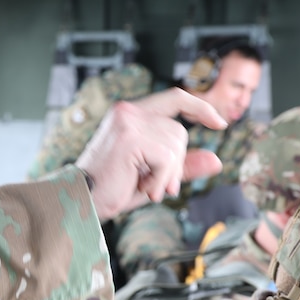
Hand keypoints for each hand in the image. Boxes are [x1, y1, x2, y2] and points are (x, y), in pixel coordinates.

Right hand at [75, 87, 224, 220]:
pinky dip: (161, 179)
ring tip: (144, 186)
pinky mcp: (130, 137)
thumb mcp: (154, 176)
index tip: (220, 123)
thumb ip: (182, 166)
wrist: (79, 202)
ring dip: (167, 174)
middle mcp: (128, 111)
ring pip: (176, 144)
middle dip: (177, 163)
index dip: (200, 107)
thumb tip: (217, 160)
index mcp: (130, 114)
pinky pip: (167, 158)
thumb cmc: (111, 190)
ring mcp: (128, 121)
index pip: (175, 97)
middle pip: (179, 130)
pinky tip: (143, 188)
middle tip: (158, 185)